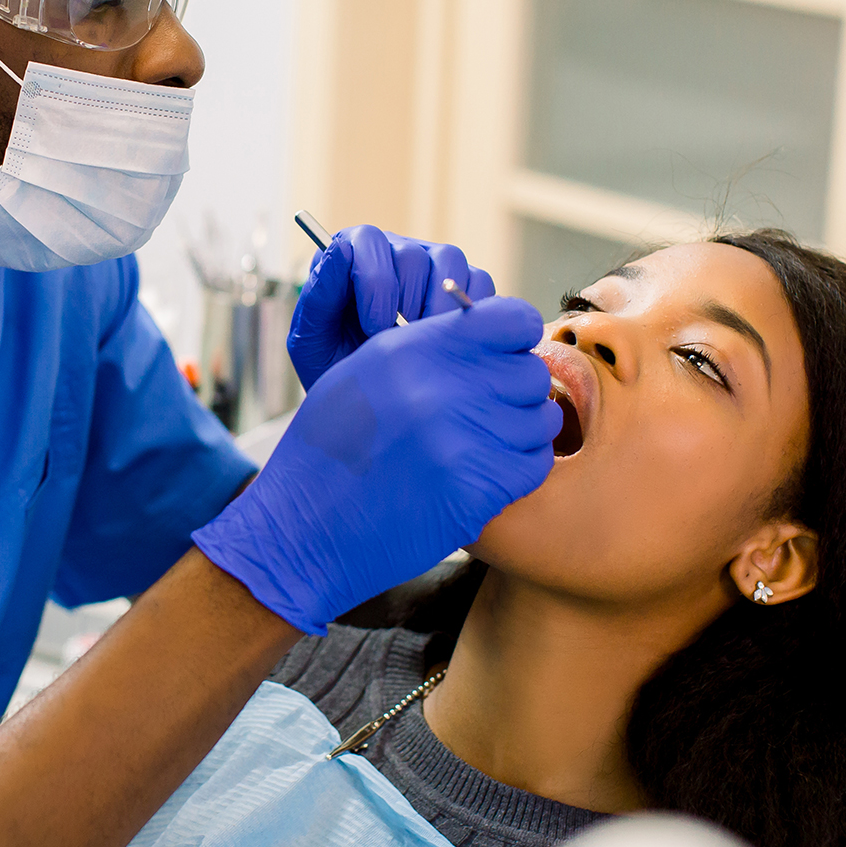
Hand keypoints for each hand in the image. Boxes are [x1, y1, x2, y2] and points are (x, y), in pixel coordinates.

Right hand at [194, 297, 558, 634]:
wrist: (305, 528)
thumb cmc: (330, 451)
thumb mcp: (363, 371)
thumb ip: (427, 347)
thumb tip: (487, 338)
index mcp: (414, 349)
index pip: (512, 318)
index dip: (513, 339)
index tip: (499, 358)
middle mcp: (443, 387)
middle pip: (530, 371)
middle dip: (514, 390)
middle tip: (485, 412)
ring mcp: (464, 440)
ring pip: (541, 419)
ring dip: (519, 431)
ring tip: (481, 445)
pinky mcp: (478, 490)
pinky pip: (535, 464)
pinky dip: (518, 469)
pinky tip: (484, 474)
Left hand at [286, 225, 496, 390]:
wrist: (371, 400)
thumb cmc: (334, 365)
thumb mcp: (313, 339)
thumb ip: (321, 295)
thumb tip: (338, 250)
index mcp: (352, 255)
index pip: (368, 240)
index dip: (375, 282)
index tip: (373, 326)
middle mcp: (394, 251)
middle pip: (412, 254)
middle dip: (407, 302)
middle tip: (401, 343)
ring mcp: (432, 264)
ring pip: (450, 261)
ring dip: (440, 308)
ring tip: (427, 346)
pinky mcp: (464, 285)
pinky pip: (479, 282)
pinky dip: (471, 313)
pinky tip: (452, 344)